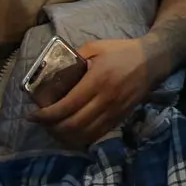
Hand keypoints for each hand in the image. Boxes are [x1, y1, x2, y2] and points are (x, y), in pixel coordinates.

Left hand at [34, 37, 152, 148]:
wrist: (153, 61)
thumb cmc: (122, 51)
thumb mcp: (96, 47)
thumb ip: (76, 58)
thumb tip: (55, 70)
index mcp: (97, 80)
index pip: (66, 106)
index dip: (46, 115)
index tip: (32, 115)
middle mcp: (105, 100)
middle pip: (72, 125)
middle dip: (52, 128)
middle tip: (41, 123)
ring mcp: (114, 112)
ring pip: (84, 135)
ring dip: (64, 137)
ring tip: (53, 129)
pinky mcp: (120, 119)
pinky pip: (96, 135)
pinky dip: (80, 139)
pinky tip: (70, 134)